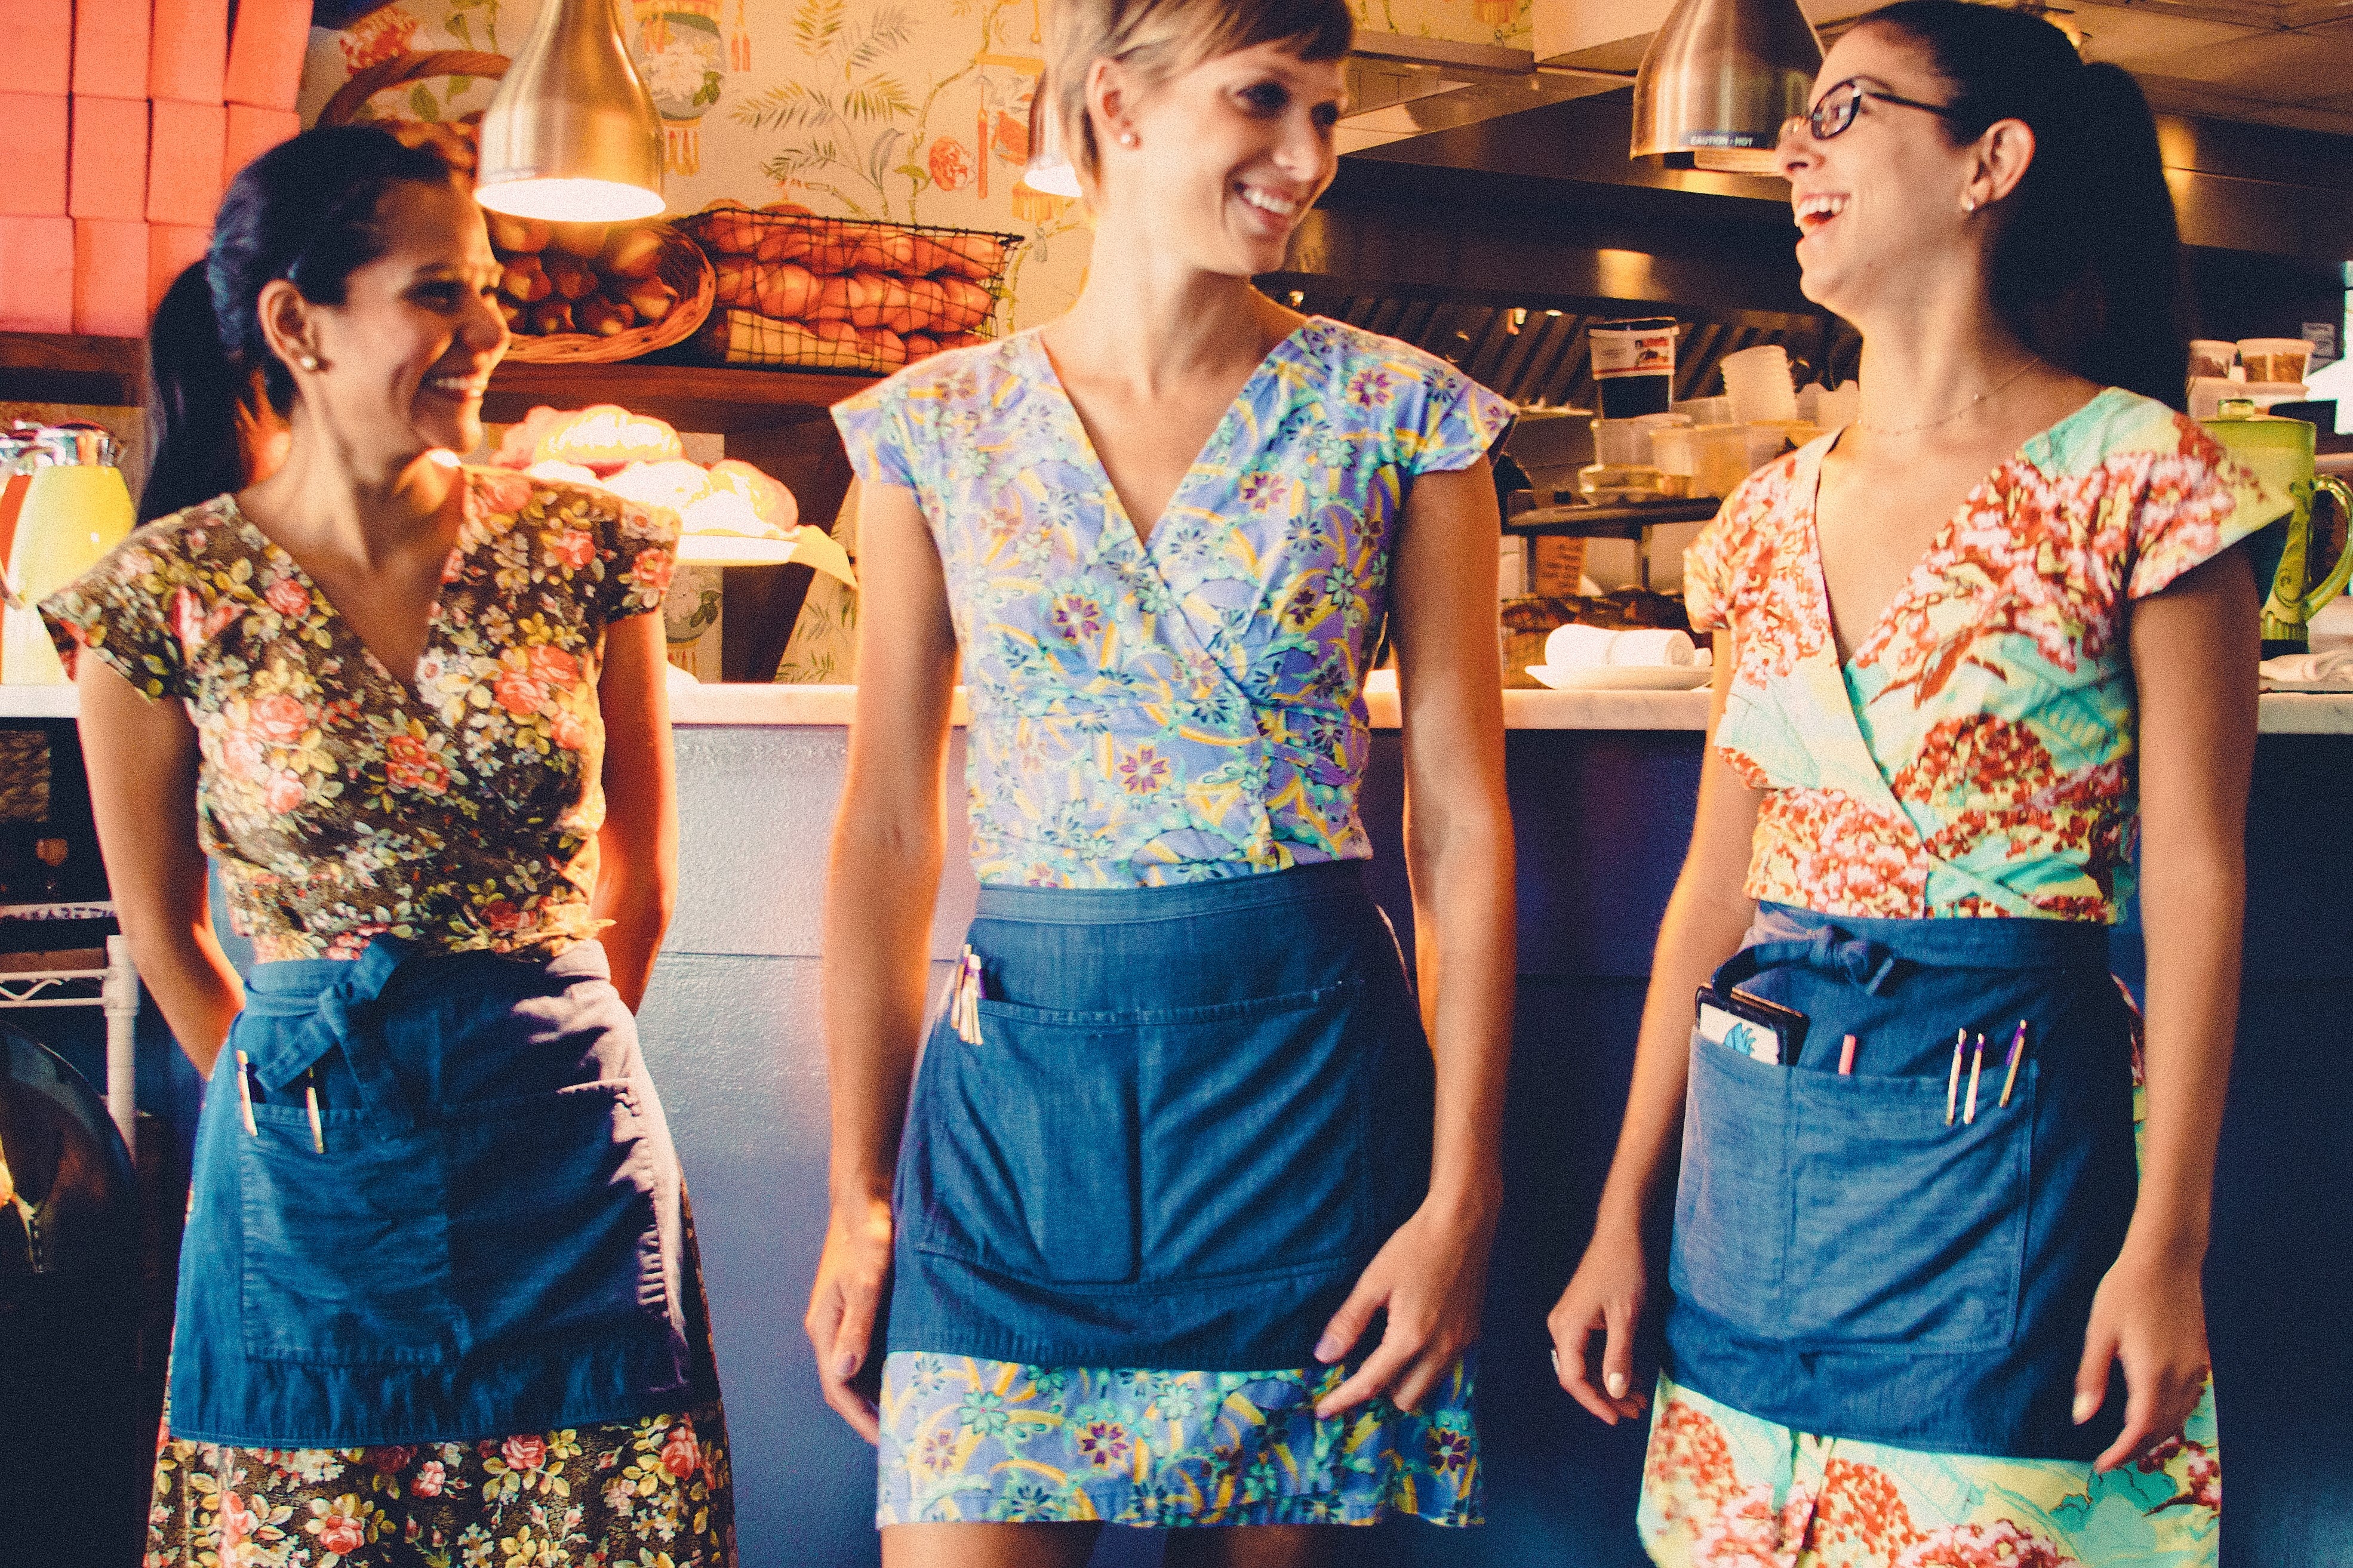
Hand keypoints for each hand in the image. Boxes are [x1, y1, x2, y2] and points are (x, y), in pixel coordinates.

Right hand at [804, 1191, 893, 1443]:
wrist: (866, 1195)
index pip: (838, 1390)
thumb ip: (859, 1323)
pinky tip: (912, 1373)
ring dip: (881, 1392)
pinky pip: (871, 1349)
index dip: (862, 1419)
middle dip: (872, 1414)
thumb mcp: (869, 1278)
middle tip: (907, 1437)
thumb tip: (843, 1371)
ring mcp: (845, 1318)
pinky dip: (888, 1367)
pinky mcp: (861, 1306)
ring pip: (860, 1369)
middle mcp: (831, 1329)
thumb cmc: (869, 1233)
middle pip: (847, 1385)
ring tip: (913, 1414)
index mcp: (825, 1328)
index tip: (890, 1442)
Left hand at [1311, 1194, 1495, 1418]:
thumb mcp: (1374, 1280)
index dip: (1343, 1400)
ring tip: (1385, 1356)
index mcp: (1411, 1338)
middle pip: (1404, 1399)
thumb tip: (1324, 1356)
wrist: (1463, 1223)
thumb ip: (1349, 1322)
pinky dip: (1426, 1368)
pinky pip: (1446, 1370)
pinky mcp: (1472, 1334)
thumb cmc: (1415, 1246)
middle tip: (1358, 1368)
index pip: (1371, 1385)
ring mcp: (1461, 1344)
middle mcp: (1441, 1350)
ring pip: (1428, 1388)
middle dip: (1379, 1392)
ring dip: (1404, 1382)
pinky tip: (1413, 1343)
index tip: (1322, 1410)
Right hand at [1547, 1219, 1649, 1424]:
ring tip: (1639, 1399)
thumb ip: (1619, 1356)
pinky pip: (1591, 1351)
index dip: (1594, 1403)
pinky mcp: (1582, 1317)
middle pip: (1579, 1375)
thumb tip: (1614, 1393)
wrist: (1621, 1235)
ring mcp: (1570, 1322)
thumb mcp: (1626, 1317)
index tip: (1617, 1419)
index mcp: (1566, 1328)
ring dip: (1610, 1383)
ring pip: (1586, 1365)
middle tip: (1636, 1411)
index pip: (1573, 1379)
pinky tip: (1631, 1376)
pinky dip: (1610, 1366)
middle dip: (1607, 1396)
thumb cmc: (1623, 1271)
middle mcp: (1562, 1327)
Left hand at [2074, 1236, 2210, 1471]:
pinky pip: (2189, 1400)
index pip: (2142, 1429)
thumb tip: (2082, 1417)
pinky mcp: (2200, 1358)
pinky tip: (2153, 1411)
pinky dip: (2171, 1415)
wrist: (2166, 1259)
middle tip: (2110, 1458)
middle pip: (2163, 1428)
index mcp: (2153, 1373)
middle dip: (2137, 1447)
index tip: (2103, 1465)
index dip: (2123, 1452)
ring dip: (2156, 1433)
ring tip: (2128, 1441)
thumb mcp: (2099, 1332)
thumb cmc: (2126, 1290)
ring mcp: (2195, 1368)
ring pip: (2179, 1417)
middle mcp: (2180, 1376)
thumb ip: (2093, 1377)